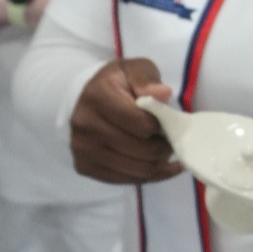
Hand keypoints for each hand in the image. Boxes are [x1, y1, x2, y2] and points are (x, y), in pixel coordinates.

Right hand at [68, 58, 182, 182]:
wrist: (86, 100)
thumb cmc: (118, 84)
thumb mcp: (135, 70)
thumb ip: (148, 79)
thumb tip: (162, 93)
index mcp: (98, 96)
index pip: (141, 124)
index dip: (159, 126)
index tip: (164, 123)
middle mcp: (85, 124)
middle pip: (140, 150)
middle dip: (163, 147)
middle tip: (170, 141)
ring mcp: (82, 148)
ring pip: (136, 169)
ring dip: (157, 164)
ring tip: (164, 152)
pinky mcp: (84, 167)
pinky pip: (125, 180)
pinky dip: (148, 176)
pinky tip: (160, 166)